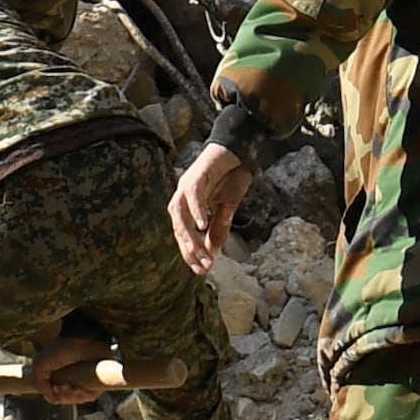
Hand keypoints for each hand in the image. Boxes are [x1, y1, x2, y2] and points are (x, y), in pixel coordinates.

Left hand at [168, 141, 254, 274]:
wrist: (240, 149)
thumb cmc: (232, 175)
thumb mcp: (228, 206)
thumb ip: (218, 227)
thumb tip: (212, 252)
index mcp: (188, 204)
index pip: (183, 233)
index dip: (191, 253)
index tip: (201, 271)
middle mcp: (183, 195)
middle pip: (178, 226)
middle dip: (190, 249)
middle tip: (203, 266)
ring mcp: (187, 184)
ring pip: (180, 214)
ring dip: (189, 235)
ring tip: (199, 252)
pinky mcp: (197, 174)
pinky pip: (193, 195)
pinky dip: (197, 211)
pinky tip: (203, 226)